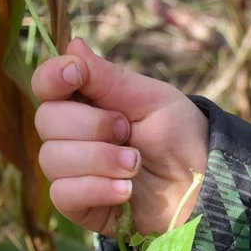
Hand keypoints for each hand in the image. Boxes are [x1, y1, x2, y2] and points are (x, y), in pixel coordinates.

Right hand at [32, 38, 208, 236]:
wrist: (204, 183)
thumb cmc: (179, 135)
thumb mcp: (150, 98)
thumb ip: (108, 78)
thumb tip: (72, 45)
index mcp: (86, 102)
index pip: (46, 85)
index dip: (52, 77)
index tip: (75, 76)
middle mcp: (72, 135)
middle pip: (47, 121)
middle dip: (92, 125)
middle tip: (128, 131)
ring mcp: (73, 172)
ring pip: (52, 159)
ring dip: (99, 159)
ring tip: (135, 165)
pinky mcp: (80, 206)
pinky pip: (63, 194)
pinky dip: (97, 188)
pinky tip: (126, 190)